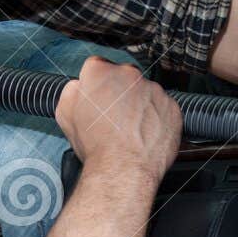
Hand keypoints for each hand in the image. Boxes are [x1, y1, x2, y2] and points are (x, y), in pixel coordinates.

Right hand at [55, 56, 181, 183]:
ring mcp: (153, 90)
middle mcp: (129, 75)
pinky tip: (146, 134)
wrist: (124, 169)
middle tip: (115, 117)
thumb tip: (80, 86)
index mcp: (100, 72)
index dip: (98, 85)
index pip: (98, 67)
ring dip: (141, 105)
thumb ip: (72, 92)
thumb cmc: (96, 146)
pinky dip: (158, 118)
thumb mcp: (66, 115)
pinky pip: (164, 108)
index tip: (100, 98)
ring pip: (146, 93)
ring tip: (132, 130)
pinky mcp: (172, 106)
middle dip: (121, 93)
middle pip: (124, 78)